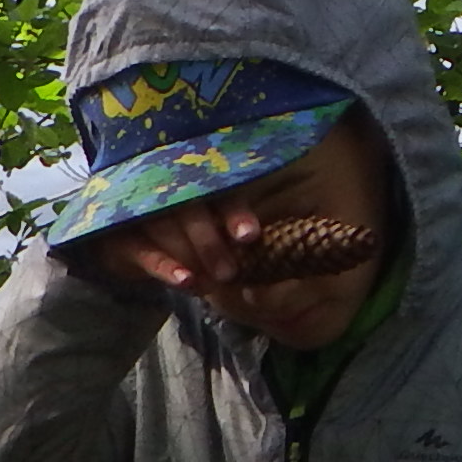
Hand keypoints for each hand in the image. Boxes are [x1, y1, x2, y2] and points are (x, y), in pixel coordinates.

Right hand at [75, 193, 377, 308]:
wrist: (128, 241)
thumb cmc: (201, 233)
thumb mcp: (235, 221)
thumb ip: (274, 226)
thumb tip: (344, 237)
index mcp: (203, 178)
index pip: (218, 184)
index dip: (235, 209)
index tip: (253, 236)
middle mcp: (172, 187)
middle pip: (189, 202)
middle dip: (212, 235)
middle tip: (236, 265)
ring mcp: (141, 209)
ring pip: (163, 222)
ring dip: (191, 250)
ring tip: (213, 280)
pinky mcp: (117, 234)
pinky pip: (136, 247)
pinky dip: (161, 265)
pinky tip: (186, 283)